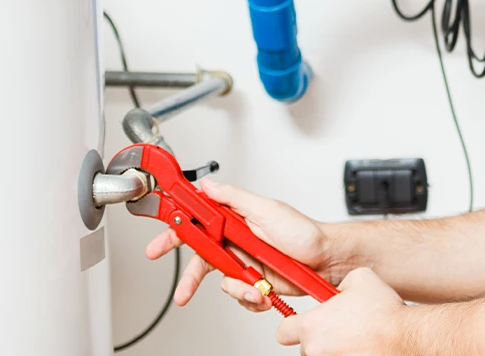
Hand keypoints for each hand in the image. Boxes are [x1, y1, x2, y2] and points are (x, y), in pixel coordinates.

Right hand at [145, 178, 345, 311]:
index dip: (174, 230)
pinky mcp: (256, 282)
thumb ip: (234, 198)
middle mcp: (236, 241)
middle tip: (183, 291)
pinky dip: (251, 299)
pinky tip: (264, 293)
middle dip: (191, 278)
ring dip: (237, 290)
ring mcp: (245, 263)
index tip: (157, 244)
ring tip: (256, 289)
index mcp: (234, 219)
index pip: (196, 222)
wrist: (327, 261)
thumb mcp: (268, 209)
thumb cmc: (304, 233)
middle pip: (202, 259)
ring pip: (222, 282)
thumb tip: (208, 185)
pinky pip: (241, 295)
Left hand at [275, 268, 406, 354]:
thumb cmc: (385, 314)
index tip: (304, 323)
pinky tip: (363, 348)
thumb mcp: (359, 278)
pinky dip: (349, 355)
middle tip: (339, 331)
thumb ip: (339, 284)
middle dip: (319, 340)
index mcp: (312, 325)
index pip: (283, 331)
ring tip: (356, 340)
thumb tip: (338, 289)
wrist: (407, 338)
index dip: (294, 326)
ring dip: (334, 350)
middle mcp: (315, 350)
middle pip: (305, 348)